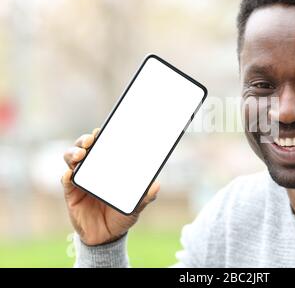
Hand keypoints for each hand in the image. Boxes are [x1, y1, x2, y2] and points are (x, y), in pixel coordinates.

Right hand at [61, 128, 159, 245]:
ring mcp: (81, 180)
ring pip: (71, 159)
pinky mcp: (71, 194)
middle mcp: (92, 169)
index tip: (101, 130)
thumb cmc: (121, 214)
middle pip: (83, 148)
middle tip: (91, 140)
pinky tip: (71, 174)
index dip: (100, 136)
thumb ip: (145, 196)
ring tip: (81, 155)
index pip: (102, 146)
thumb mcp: (136, 205)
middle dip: (85, 140)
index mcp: (107, 167)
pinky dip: (67, 176)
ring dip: (74, 153)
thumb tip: (156, 185)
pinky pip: (66, 181)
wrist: (107, 237)